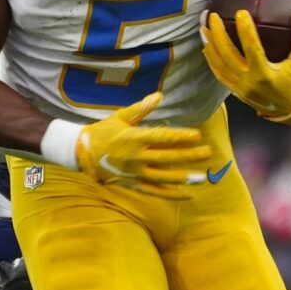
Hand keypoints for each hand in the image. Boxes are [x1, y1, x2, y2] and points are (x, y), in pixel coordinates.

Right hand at [75, 93, 211, 199]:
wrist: (83, 153)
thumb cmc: (104, 131)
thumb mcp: (120, 116)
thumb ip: (141, 108)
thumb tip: (159, 95)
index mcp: (133, 138)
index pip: (161, 138)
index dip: (180, 137)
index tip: (196, 135)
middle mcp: (136, 157)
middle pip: (167, 157)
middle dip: (189, 156)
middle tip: (208, 153)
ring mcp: (135, 173)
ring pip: (163, 177)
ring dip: (184, 178)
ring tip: (202, 178)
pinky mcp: (133, 183)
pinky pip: (155, 191)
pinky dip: (171, 194)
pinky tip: (187, 194)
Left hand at [201, 10, 290, 122]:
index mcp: (265, 73)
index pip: (251, 48)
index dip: (245, 30)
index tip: (240, 12)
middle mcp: (249, 81)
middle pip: (227, 55)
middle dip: (218, 34)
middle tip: (213, 16)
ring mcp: (240, 88)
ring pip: (219, 65)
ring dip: (210, 46)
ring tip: (203, 29)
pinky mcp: (236, 92)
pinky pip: (220, 75)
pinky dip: (212, 61)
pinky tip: (207, 48)